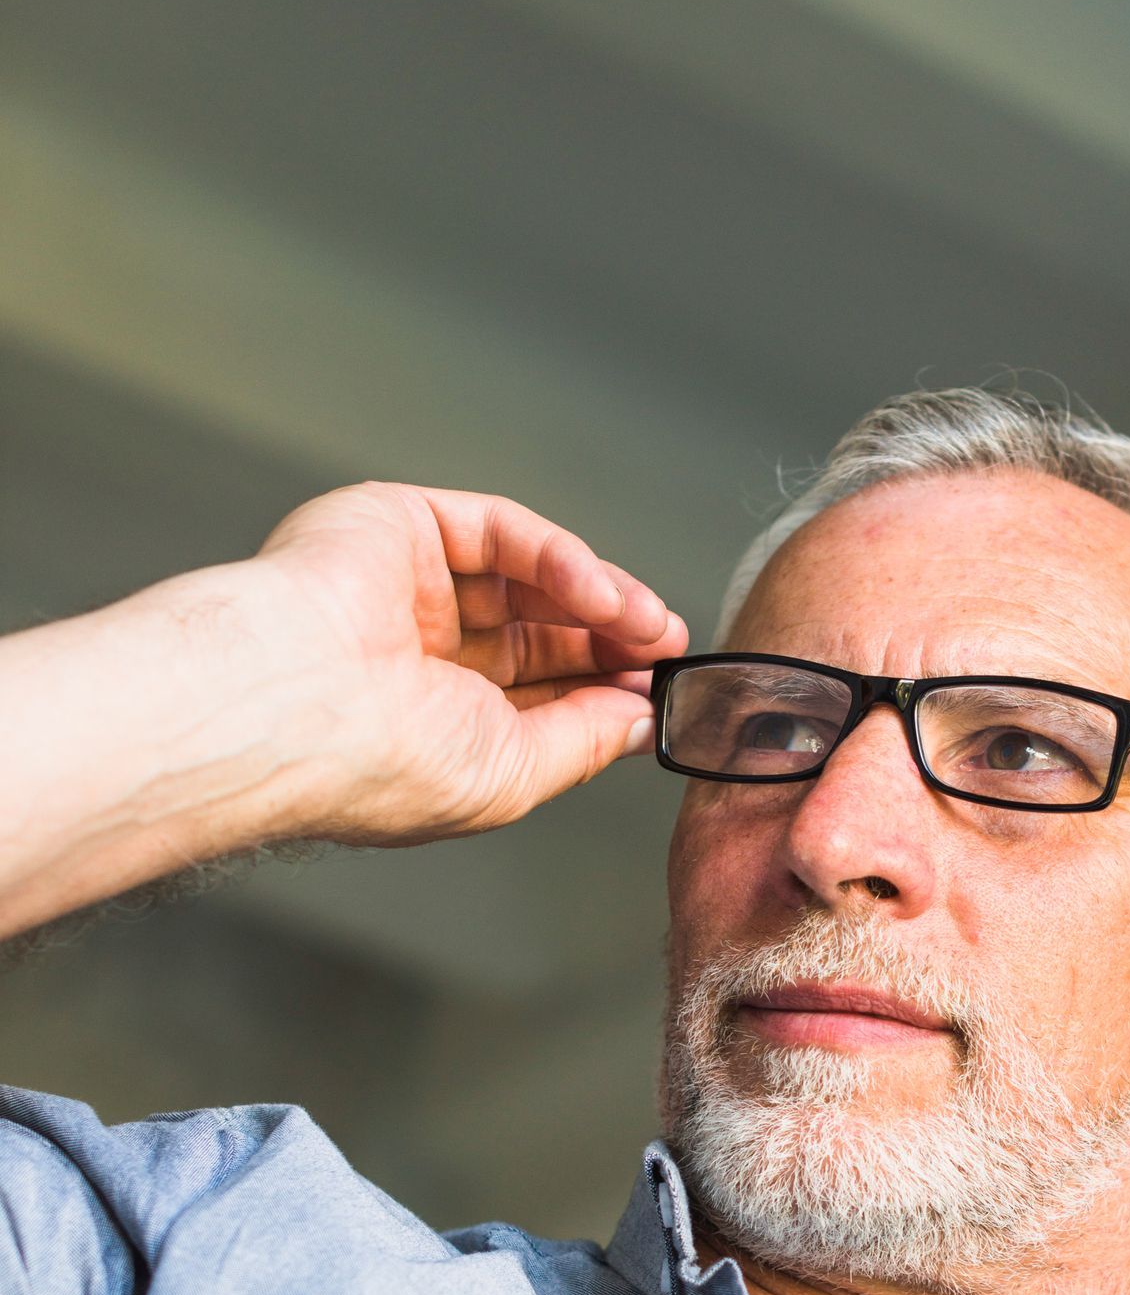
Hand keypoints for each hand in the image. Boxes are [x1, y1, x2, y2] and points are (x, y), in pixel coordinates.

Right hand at [255, 479, 687, 842]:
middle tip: (667, 649)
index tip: (661, 692)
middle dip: (612, 639)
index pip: (534, 690)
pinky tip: (604, 599)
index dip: (603, 686)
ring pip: (528, 576)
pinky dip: (563, 561)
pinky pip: (503, 532)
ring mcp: (407, 581)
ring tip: (651, 627)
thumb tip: (639, 722)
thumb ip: (581, 740)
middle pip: (539, 628)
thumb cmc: (381, 763)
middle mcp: (415, 647)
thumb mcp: (512, 772)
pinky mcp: (401, 522)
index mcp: (429, 716)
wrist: (296, 707)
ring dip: (602, 598)